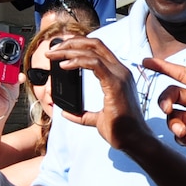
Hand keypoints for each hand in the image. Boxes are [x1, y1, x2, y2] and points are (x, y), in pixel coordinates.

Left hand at [47, 36, 148, 150]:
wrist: (133, 141)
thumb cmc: (121, 130)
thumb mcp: (96, 119)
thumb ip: (82, 114)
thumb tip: (65, 113)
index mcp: (118, 75)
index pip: (98, 50)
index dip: (78, 45)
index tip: (60, 51)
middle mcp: (121, 71)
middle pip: (94, 44)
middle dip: (71, 43)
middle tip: (51, 50)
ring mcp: (120, 75)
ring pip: (92, 51)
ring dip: (69, 50)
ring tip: (53, 55)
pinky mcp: (115, 83)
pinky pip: (94, 63)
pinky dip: (77, 61)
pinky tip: (64, 65)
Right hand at [141, 56, 185, 184]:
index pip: (183, 75)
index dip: (164, 67)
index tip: (146, 61)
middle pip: (172, 95)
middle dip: (164, 99)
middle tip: (167, 107)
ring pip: (173, 117)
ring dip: (172, 121)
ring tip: (183, 130)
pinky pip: (179, 136)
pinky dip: (180, 136)